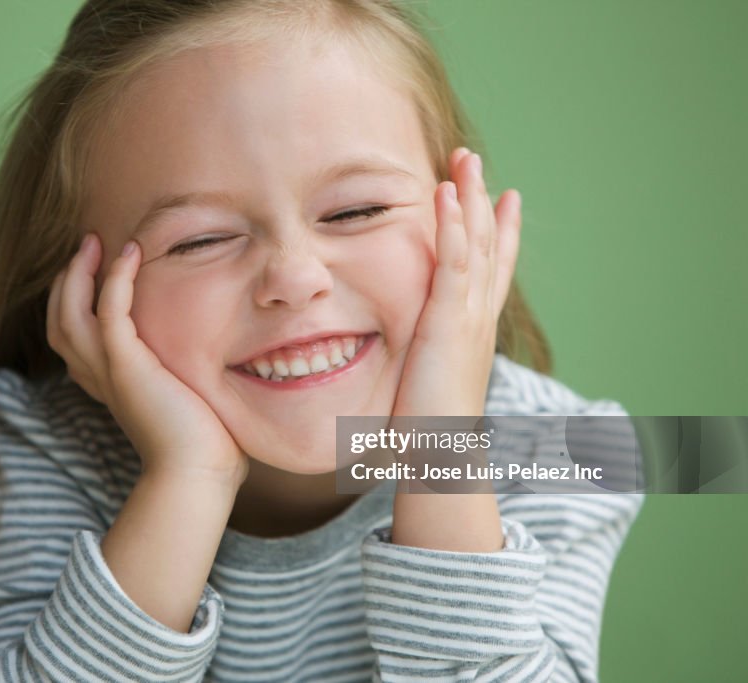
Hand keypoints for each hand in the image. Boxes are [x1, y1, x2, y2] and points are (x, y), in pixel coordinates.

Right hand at [46, 234, 247, 486]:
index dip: (74, 300)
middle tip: (87, 246)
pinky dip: (115, 278)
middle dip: (68, 280)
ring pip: (70, 312)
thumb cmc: (203, 444)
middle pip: (59, 320)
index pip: (71, 336)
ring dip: (79, 272)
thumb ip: (181, 375)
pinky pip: (109, 310)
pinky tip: (131, 253)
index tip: (95, 269)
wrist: (198, 474)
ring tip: (94, 242)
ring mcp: (108, 371)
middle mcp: (98, 377)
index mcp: (108, 384)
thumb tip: (213, 360)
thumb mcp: (184, 399)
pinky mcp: (126, 366)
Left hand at [393, 147, 521, 417]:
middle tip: (475, 161)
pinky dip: (451, 228)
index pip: (492, 270)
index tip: (507, 198)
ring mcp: (467, 318)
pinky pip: (452, 265)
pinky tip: (446, 196)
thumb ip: (427, 358)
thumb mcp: (431, 381)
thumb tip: (417, 358)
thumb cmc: (429, 431)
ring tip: (464, 160)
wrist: (440, 459)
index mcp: (474, 330)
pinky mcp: (447, 324)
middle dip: (483, 201)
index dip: (502, 232)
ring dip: (470, 199)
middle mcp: (478, 317)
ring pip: (474, 247)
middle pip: (488, 246)